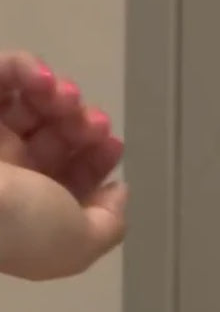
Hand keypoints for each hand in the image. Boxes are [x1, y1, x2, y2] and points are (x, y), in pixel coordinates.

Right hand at [0, 52, 125, 279]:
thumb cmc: (21, 224)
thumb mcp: (80, 242)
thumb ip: (108, 223)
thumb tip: (117, 193)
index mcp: (30, 211)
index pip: (68, 178)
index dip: (95, 160)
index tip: (113, 143)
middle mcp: (6, 176)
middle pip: (53, 138)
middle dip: (82, 126)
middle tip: (95, 123)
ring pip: (29, 105)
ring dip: (59, 96)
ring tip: (68, 98)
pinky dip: (24, 69)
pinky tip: (44, 79)